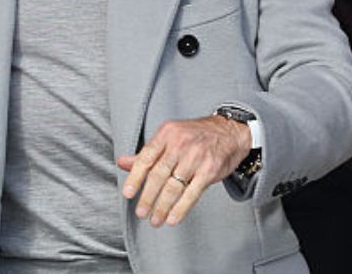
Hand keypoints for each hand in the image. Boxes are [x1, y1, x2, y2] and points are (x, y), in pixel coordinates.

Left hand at [116, 115, 249, 226]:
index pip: (145, 158)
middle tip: (141, 212)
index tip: (127, 194)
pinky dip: (181, 208)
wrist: (229, 131)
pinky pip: (192, 193)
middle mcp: (180, 144)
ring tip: (155, 220)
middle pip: (158, 175)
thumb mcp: (169, 137)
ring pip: (174, 186)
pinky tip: (172, 218)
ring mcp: (196, 157)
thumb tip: (122, 162)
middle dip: (148, 197)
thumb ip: (147, 153)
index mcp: (166, 134)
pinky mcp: (210, 170)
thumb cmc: (195, 136)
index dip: (135, 177)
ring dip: (163, 206)